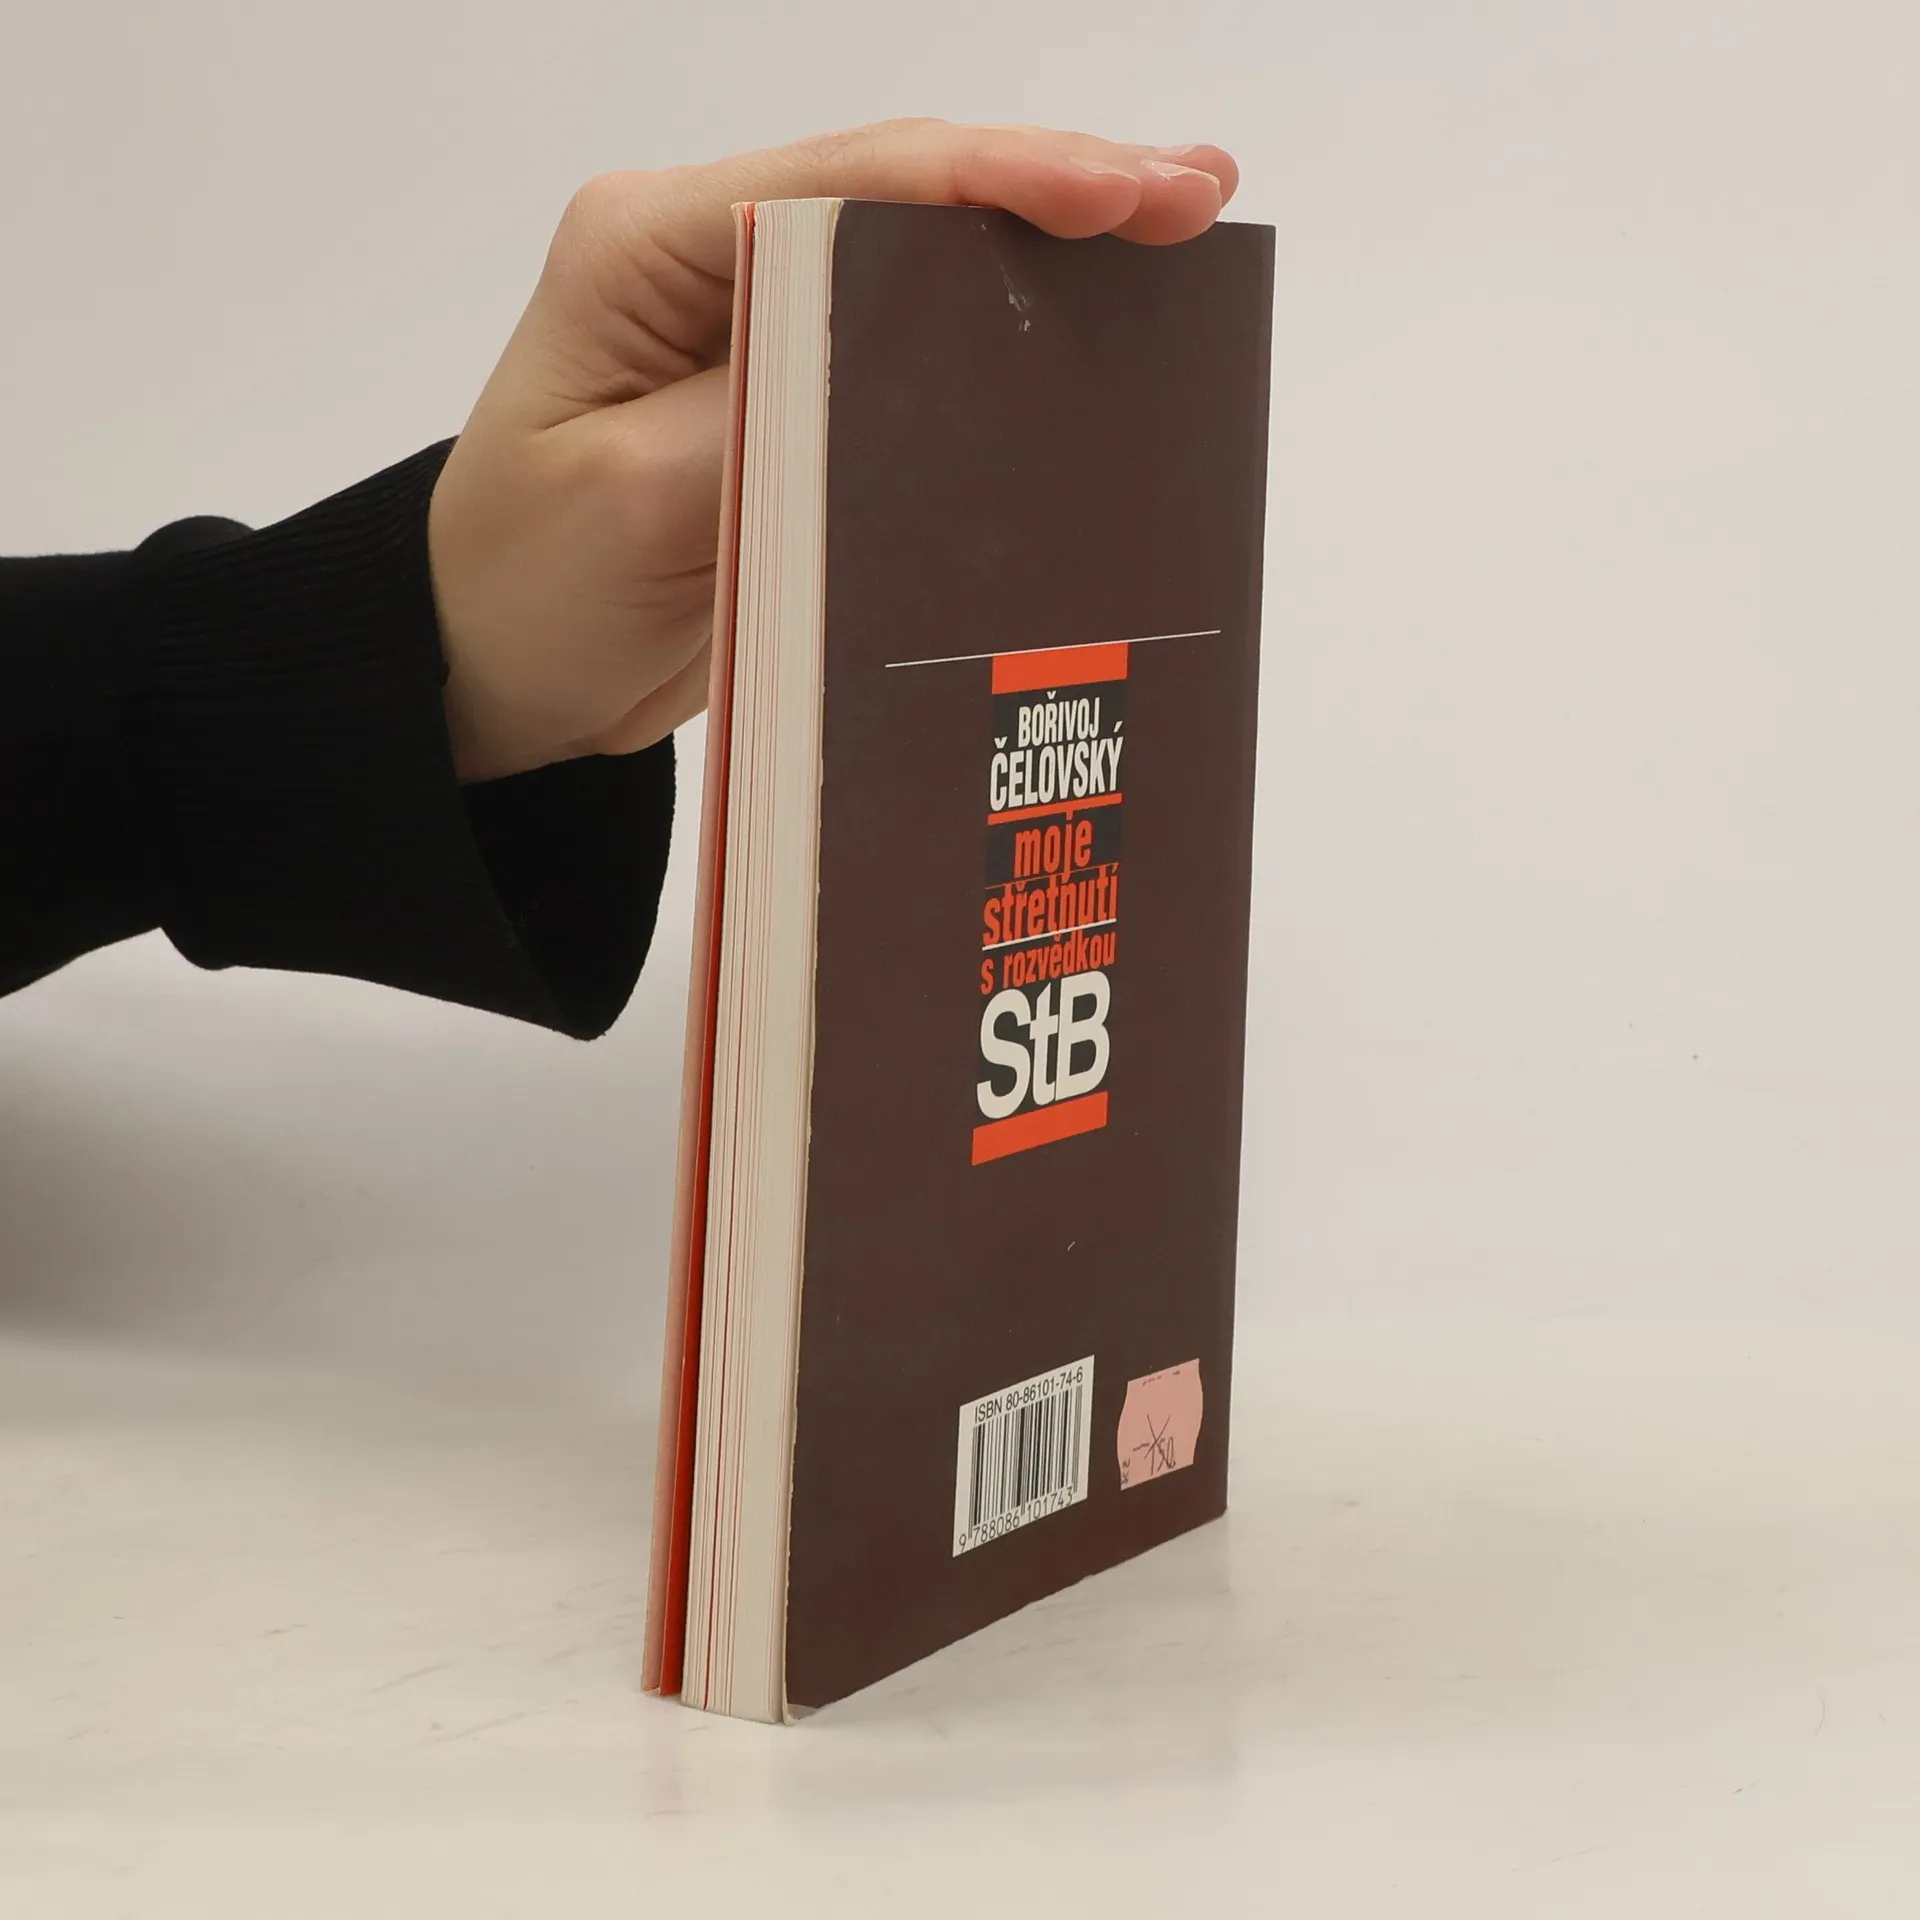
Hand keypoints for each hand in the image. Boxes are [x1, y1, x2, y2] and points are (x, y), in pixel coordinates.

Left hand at [428, 119, 1239, 782]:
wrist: (494, 668)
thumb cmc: (529, 588)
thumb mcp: (636, 505)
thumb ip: (772, 417)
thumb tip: (911, 359)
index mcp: (650, 247)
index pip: (849, 185)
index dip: (1001, 180)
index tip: (1129, 194)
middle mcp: (708, 258)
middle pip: (903, 197)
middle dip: (1053, 190)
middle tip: (1195, 199)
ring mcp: (751, 323)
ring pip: (919, 260)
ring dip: (1045, 250)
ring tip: (1178, 235)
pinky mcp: (785, 396)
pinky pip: (908, 348)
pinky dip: (1002, 334)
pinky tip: (1089, 327)